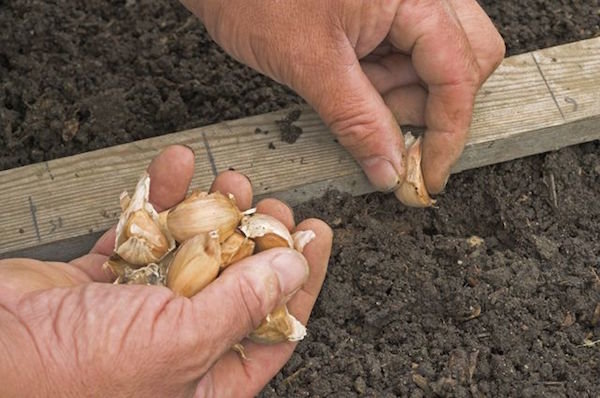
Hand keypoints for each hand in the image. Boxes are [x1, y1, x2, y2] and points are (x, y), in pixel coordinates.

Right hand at [0, 145, 331, 396]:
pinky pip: (147, 227)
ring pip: (193, 248)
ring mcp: (141, 306)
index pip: (274, 327)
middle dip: (258, 238)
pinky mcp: (107, 274)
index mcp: (204, 376)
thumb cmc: (71, 375)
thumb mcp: (178, 342)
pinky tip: (178, 167)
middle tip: (273, 206)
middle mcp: (177, 342)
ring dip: (214, 210)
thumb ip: (241, 305)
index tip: (318, 236)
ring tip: (234, 182)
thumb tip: (293, 270)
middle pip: (237, 282)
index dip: (302, 280)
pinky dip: (162, 195)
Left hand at [182, 0, 504, 193]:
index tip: (429, 174)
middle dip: (427, 107)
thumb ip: (357, 119)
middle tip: (382, 129)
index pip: (458, 72)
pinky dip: (384, 81)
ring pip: (434, 62)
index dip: (447, 131)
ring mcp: (403, 0)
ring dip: (399, 95)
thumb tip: (390, 169)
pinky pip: (405, 54)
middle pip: (463, 62)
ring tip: (346, 91)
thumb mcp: (308, 63)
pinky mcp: (382, 10)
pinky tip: (348, 81)